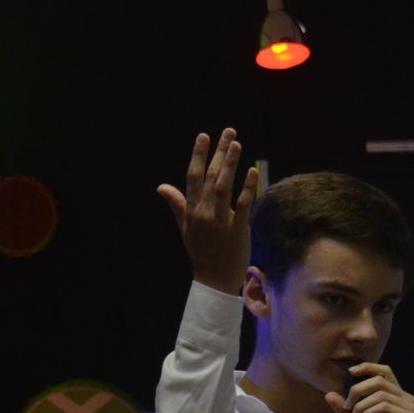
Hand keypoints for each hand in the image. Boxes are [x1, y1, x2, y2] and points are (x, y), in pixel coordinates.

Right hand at [158, 129, 260, 295]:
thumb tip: (162, 186)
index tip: (204, 136)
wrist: (214, 280)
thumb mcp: (185, 228)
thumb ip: (177, 205)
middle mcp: (205, 213)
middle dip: (219, 153)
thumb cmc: (200, 253)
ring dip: (230, 165)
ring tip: (237, 144)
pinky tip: (251, 171)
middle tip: (228, 132)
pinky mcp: (237, 230)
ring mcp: (221, 221)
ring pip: (224, 187)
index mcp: (192, 211)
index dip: (198, 155)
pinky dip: (247, 188)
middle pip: (211, 177)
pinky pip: (243, 206)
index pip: (193, 178)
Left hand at [325, 362, 413, 412]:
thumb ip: (345, 411)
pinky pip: (384, 407)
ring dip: (360, 407)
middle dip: (357, 390)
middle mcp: (407, 398)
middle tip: (346, 408)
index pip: (385, 371)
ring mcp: (411, 407)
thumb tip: (329, 394)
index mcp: (397, 396)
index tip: (350, 372)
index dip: (368, 367)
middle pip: (379, 380)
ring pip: (380, 394)